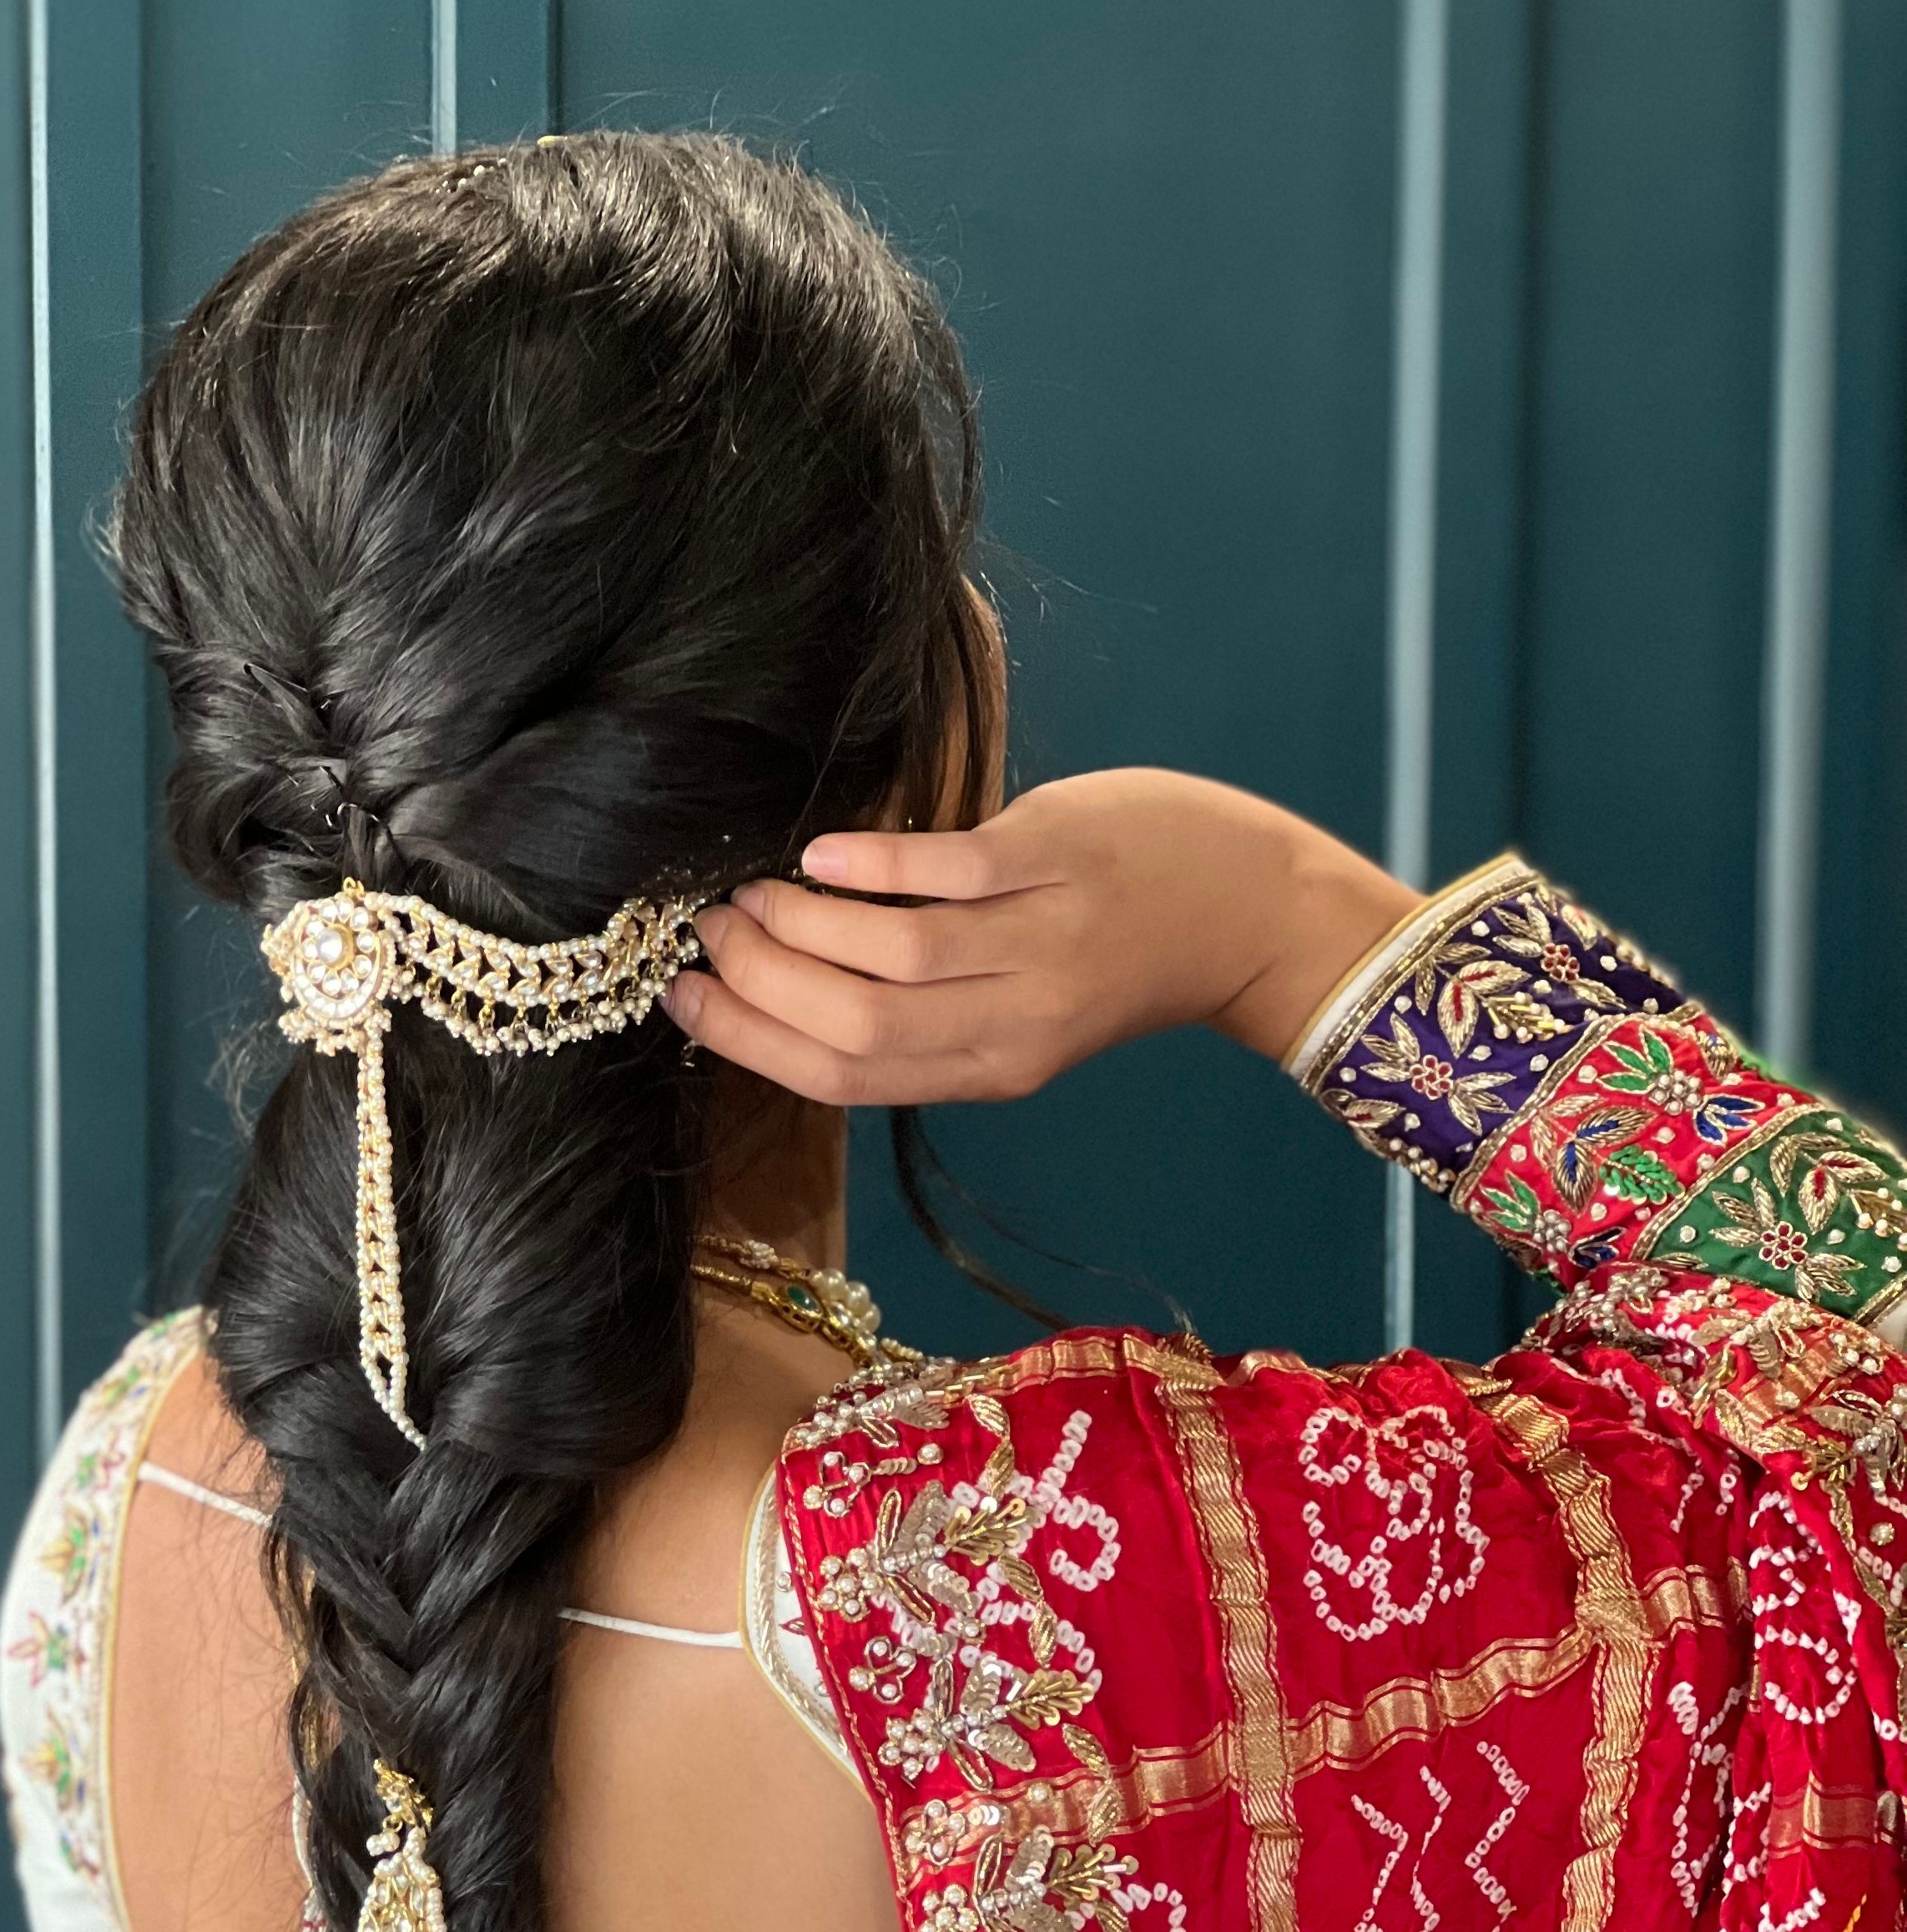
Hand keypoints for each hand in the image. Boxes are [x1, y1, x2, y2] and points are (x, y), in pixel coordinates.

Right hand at [662, 768, 1417, 1106]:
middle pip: (852, 1026)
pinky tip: (819, 853)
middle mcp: (1009, 1023)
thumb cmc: (1116, 955)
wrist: (1246, 915)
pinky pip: (942, 873)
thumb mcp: (1021, 1016)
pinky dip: (869, 868)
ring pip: (887, 955)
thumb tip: (799, 986)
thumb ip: (929, 1015)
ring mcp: (1034, 943)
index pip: (843, 1078)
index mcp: (988, 1071)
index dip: (751, 1045)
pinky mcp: (1052, 864)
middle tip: (705, 931)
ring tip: (747, 890)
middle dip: (758, 982)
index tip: (685, 1000)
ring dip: (797, 924)